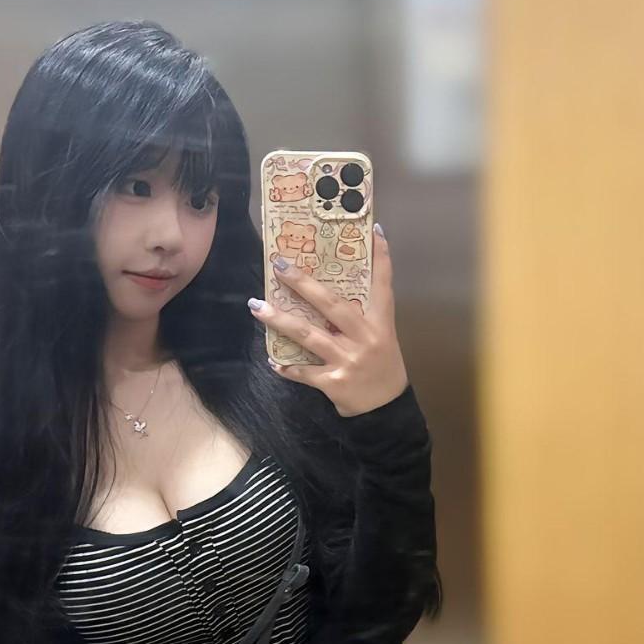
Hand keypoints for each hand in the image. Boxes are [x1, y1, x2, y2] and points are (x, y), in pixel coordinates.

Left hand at [248, 224, 409, 417]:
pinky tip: (272, 361)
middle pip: (331, 305)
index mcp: (382, 325)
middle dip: (304, 284)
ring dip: (279, 320)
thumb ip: (362, 319)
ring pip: (308, 335)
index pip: (383, 286)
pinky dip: (287, 367)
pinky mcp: (334, 383)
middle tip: (280, 265)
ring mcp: (348, 361)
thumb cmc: (382, 369)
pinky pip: (304, 372)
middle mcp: (365, 339)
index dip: (381, 259)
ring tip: (256, 306)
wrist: (387, 413)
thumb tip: (326, 295)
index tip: (375, 231)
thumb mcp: (383, 339)